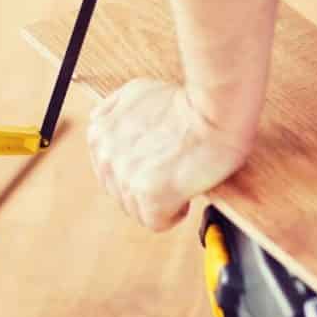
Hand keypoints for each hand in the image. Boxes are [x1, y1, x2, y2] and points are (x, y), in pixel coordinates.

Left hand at [87, 79, 253, 230]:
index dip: (138, 169)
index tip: (156, 162)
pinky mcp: (147, 194)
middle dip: (147, 185)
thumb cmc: (189, 103)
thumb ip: (114, 111)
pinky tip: (185, 190)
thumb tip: (107, 123)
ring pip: (138, 210)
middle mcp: (106, 155)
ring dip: (161, 200)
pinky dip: (174, 213)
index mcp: (99, 132)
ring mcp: (125, 176)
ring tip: (181, 175)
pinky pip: (156, 222)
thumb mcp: (138, 93)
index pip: (110, 171)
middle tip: (172, 169)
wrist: (216, 112)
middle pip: (122, 193)